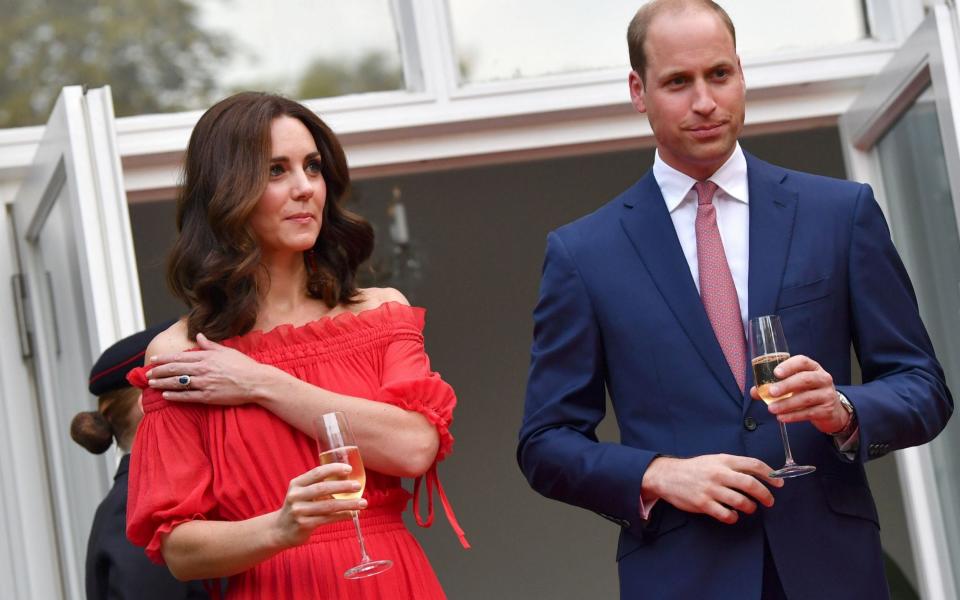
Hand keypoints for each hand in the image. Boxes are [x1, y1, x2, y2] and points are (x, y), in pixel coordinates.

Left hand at [145, 333, 269, 404]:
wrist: (256, 382)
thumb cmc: (243, 365)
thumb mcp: (227, 351)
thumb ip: (210, 344)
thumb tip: (198, 335)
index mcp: (207, 357)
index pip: (180, 357)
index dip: (164, 359)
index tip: (154, 360)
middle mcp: (203, 369)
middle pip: (175, 370)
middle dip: (159, 371)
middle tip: (148, 373)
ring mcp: (205, 383)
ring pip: (178, 383)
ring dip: (162, 383)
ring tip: (152, 384)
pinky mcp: (208, 397)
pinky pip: (187, 397)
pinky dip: (175, 396)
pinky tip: (165, 395)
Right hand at [272, 463, 365, 548]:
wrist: (280, 530)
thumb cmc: (299, 507)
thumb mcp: (302, 492)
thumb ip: (318, 484)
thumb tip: (347, 477)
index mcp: (297, 484)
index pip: (317, 472)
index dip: (334, 469)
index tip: (349, 469)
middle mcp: (296, 496)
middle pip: (323, 488)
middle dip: (343, 486)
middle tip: (358, 486)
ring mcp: (299, 511)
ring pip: (328, 506)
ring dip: (348, 504)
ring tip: (363, 503)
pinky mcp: (304, 524)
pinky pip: (327, 519)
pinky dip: (342, 516)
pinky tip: (352, 514)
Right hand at [642, 454, 783, 523]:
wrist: (667, 475)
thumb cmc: (695, 469)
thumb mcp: (714, 460)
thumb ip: (734, 466)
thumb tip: (760, 475)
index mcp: (724, 460)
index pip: (754, 465)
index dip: (770, 474)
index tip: (778, 483)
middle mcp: (719, 473)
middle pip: (751, 484)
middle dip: (766, 495)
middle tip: (769, 501)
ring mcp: (711, 489)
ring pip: (741, 502)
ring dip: (750, 507)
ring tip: (749, 508)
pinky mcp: (703, 503)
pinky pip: (726, 515)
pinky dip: (733, 517)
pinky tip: (733, 515)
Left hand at [750, 354, 848, 434]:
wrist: (832, 410)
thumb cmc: (808, 392)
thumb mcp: (795, 385)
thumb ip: (774, 386)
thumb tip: (755, 391)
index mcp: (813, 368)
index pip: (803, 362)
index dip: (789, 366)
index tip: (776, 373)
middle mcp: (822, 378)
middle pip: (805, 379)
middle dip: (786, 385)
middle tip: (771, 392)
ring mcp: (827, 394)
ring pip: (806, 398)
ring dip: (786, 404)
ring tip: (772, 409)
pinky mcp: (827, 410)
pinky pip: (809, 413)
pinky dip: (793, 416)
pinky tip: (781, 418)